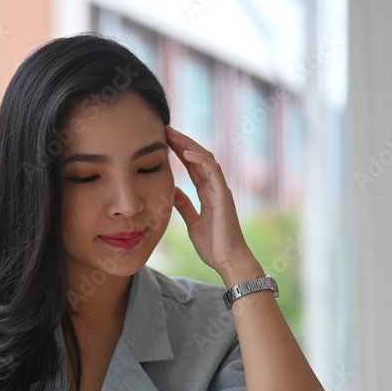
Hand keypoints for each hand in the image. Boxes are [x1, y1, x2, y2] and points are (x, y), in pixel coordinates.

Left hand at [165, 126, 261, 285]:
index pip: (193, 166)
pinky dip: (201, 160)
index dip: (179, 151)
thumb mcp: (192, 222)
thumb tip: (173, 191)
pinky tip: (187, 152)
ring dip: (190, 145)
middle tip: (165, 129)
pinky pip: (213, 172)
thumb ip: (184, 205)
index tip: (163, 140)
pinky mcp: (224, 196)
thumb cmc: (213, 245)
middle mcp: (215, 187)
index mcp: (207, 193)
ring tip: (173, 134)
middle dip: (183, 142)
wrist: (228, 260)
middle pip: (199, 157)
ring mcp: (221, 190)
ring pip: (206, 159)